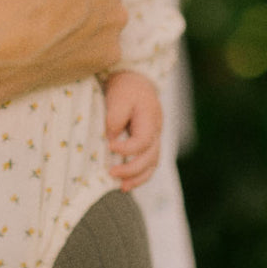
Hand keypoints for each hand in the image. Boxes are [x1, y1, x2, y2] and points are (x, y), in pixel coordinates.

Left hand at [103, 70, 161, 191]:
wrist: (135, 80)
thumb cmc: (126, 87)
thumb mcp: (118, 96)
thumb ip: (115, 118)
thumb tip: (111, 140)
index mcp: (150, 120)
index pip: (143, 141)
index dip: (127, 148)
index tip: (110, 146)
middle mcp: (156, 131)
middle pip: (151, 158)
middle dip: (132, 169)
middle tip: (111, 173)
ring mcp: (155, 138)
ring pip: (153, 164)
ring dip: (138, 178)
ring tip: (122, 187)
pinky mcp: (148, 143)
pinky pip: (148, 163)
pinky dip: (139, 174)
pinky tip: (126, 182)